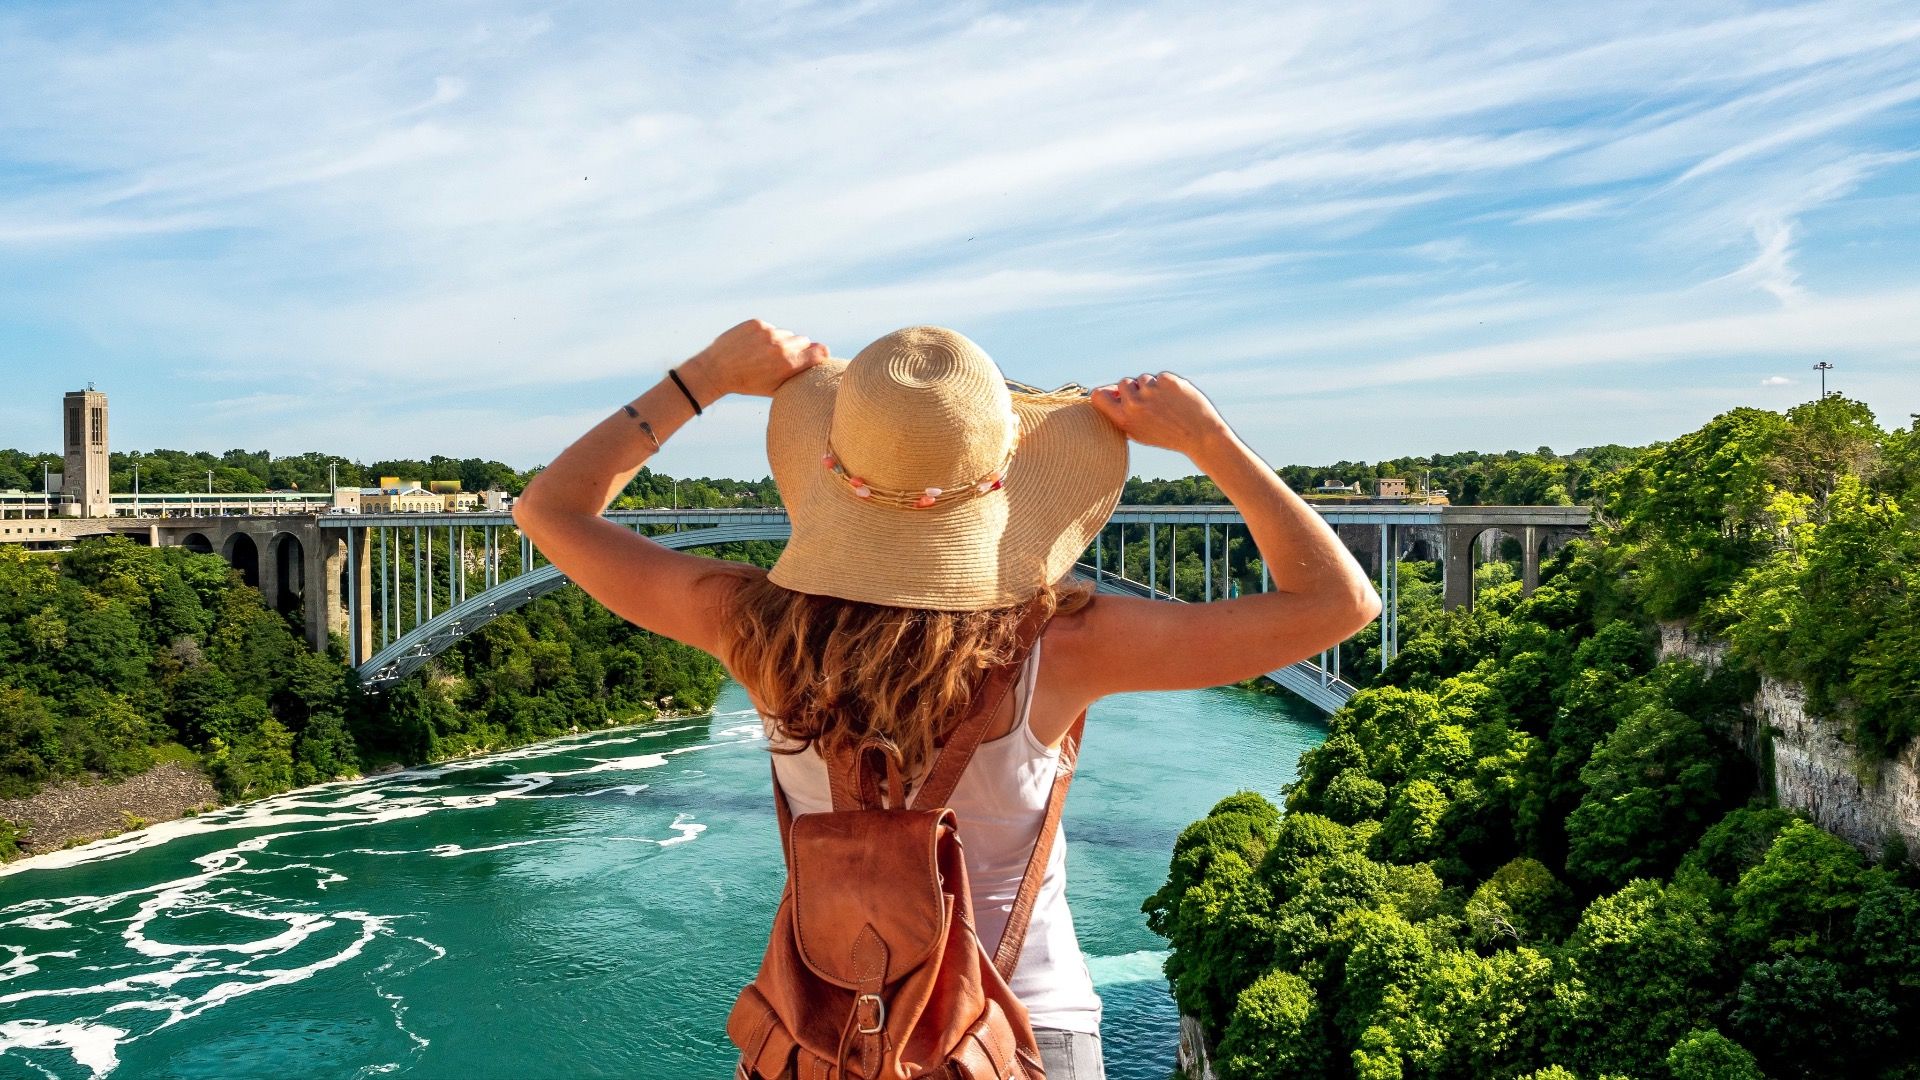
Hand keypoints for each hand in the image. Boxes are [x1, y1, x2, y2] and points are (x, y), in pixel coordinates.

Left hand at [680, 319, 828, 399]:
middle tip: (782, 359)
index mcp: (789, 364)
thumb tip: (819, 358)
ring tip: (763, 354)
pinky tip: (752, 346)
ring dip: (780, 341)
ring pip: (786, 333)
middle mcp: (781, 346)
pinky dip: (765, 335)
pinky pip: (770, 327)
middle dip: (797, 348)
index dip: (820, 353)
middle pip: (804, 340)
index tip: (817, 356)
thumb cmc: (747, 383)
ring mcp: (769, 332)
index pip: (820, 351)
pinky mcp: (757, 323)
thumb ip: (798, 374)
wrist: (716, 370)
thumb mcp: (775, 387)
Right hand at [1090, 371, 1232, 456]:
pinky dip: (1168, 385)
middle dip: (1134, 389)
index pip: (1099, 395)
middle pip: (1123, 383)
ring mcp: (1151, 390)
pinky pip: (1161, 377)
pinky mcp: (1167, 381)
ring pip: (1143, 378)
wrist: (1200, 435)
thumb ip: (1121, 414)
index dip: (1105, 392)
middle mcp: (1134, 404)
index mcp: (1124, 419)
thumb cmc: (1167, 436)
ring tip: (1166, 404)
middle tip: (1150, 403)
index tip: (1112, 393)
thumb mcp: (1139, 432)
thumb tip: (1105, 391)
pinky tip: (1177, 399)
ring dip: (1152, 387)